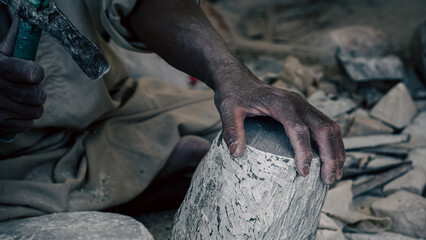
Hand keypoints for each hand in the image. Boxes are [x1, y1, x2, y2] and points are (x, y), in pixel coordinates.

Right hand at [0, 5, 45, 135]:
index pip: (33, 74)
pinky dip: (23, 119)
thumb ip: (10, 43)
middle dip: (37, 92)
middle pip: (40, 95)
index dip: (36, 74)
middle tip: (27, 88)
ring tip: (19, 100)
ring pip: (37, 111)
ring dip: (32, 106)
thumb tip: (23, 21)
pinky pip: (27, 124)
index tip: (33, 74)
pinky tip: (12, 111)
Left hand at [214, 65, 344, 184]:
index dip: (304, 151)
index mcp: (280, 103)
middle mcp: (297, 102)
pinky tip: (331, 160)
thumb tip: (236, 153)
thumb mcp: (227, 110)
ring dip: (336, 151)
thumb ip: (231, 129)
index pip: (299, 129)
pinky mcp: (305, 110)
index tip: (304, 172)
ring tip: (334, 175)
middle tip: (327, 180)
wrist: (239, 79)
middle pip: (324, 129)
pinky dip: (333, 144)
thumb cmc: (234, 95)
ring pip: (331, 127)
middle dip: (330, 155)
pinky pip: (327, 126)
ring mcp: (304, 105)